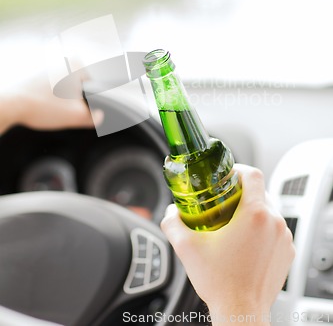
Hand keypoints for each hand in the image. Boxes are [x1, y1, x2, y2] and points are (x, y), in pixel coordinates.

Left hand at [0, 72, 102, 133]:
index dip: (92, 104)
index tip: (82, 111)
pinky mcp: (42, 75)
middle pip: (83, 89)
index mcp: (77, 65)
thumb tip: (99, 116)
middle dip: (77, 103)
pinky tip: (47, 106)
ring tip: (54, 108)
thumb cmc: (41, 106)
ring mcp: (52, 67)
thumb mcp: (76, 117)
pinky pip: (57, 90)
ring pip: (69, 91)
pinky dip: (54, 99)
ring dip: (65, 102)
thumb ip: (95, 118)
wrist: (12, 105)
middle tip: (65, 111)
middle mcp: (65, 61)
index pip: (97, 88)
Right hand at [161, 164, 294, 324]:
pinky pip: (276, 229)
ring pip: (269, 210)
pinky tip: (246, 241)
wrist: (241, 313)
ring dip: (253, 211)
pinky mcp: (288, 251)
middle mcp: (274, 222)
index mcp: (255, 214)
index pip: (253, 174)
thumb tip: (170, 212)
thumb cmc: (220, 283)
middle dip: (241, 192)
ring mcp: (284, 238)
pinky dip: (263, 229)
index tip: (227, 175)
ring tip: (234, 222)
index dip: (238, 169)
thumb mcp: (187, 248)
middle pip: (260, 191)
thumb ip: (173, 223)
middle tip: (224, 200)